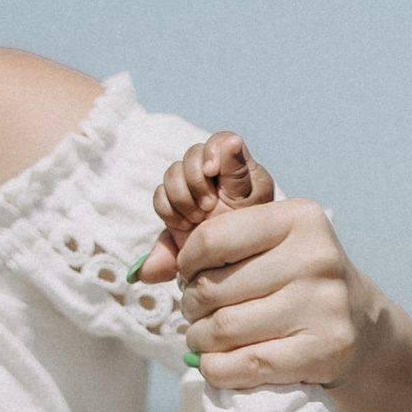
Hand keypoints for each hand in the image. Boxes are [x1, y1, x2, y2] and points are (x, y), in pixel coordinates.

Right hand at [137, 130, 271, 282]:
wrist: (232, 272)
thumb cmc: (251, 238)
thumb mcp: (250, 206)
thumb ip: (238, 173)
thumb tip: (234, 140)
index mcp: (239, 170)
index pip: (220, 141)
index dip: (211, 152)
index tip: (212, 172)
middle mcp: (213, 175)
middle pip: (190, 155)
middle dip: (194, 181)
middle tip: (207, 208)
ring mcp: (192, 190)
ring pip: (172, 174)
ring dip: (181, 198)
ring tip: (196, 220)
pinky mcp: (175, 207)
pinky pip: (159, 197)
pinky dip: (168, 210)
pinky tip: (182, 226)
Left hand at [150, 141, 389, 394]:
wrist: (359, 325)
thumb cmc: (294, 280)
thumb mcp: (264, 245)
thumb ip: (203, 246)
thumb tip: (144, 271)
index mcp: (300, 218)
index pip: (212, 239)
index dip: (186, 264)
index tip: (189, 276)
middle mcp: (317, 258)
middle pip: (214, 289)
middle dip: (191, 307)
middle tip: (196, 314)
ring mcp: (325, 306)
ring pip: (224, 330)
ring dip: (200, 341)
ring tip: (204, 339)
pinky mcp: (325, 351)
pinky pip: (246, 366)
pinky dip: (218, 370)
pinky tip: (218, 364)